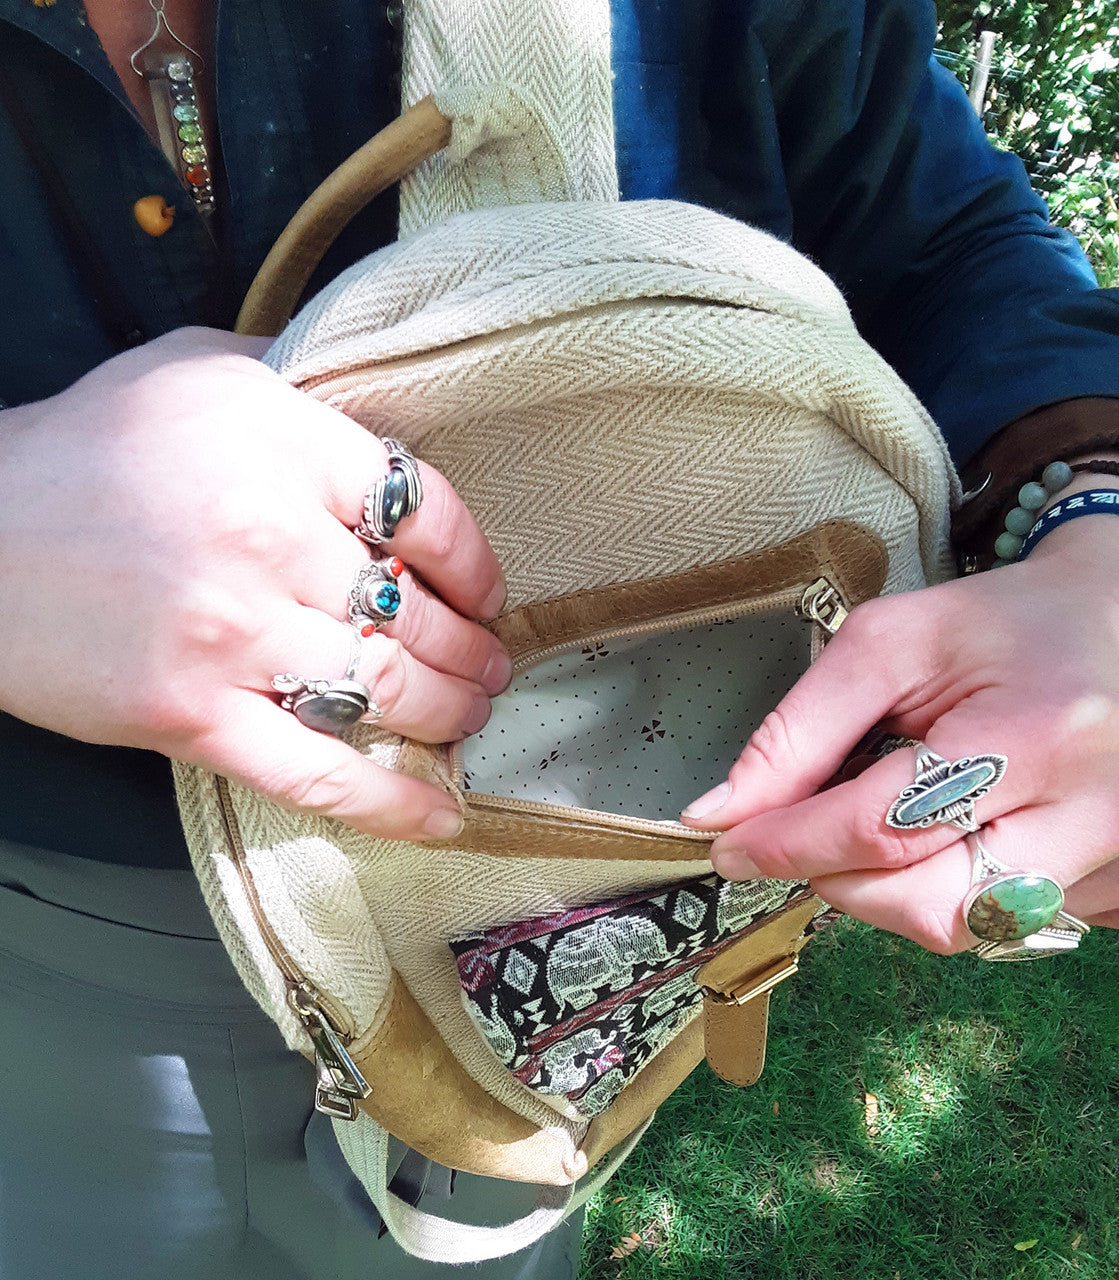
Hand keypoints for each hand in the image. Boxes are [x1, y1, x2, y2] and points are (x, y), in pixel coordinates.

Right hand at [0, 327, 509, 840]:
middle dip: (474, 650)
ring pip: (387, 691)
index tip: (485, 590)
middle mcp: (269, 537)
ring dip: (451, 713)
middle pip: (417, 611)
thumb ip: (300, 380)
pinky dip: (391, 802)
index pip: (427, 512)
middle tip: (492, 664)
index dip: (477, 564)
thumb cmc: (84, 447)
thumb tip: (380, 401)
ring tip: (471, 714)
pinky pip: (318, 772)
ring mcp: (233, 634)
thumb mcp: (196, 368)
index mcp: (283, 442)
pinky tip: (442, 813)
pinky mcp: (191, 716)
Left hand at [680, 515, 1118, 951]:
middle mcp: (1091, 813)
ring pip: (962, 929)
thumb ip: (799, 731)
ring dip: (888, 890)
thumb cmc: (1003, 624)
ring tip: (882, 821)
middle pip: (927, 904)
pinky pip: (1003, 924)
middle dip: (838, 879)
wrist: (1113, 622)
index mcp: (1034, 734)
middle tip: (806, 834)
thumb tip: (721, 811)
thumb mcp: (889, 644)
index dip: (790, 844)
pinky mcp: (1115, 886)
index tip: (731, 844)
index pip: (882, 827)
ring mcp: (1112, 859)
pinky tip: (946, 832)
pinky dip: (947, 889)